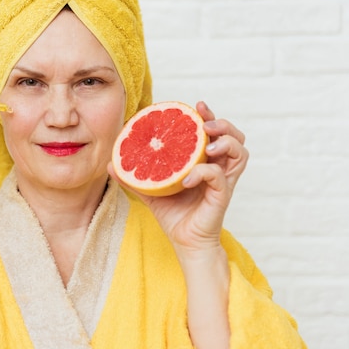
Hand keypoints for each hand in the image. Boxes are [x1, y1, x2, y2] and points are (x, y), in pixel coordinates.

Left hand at [110, 101, 248, 253]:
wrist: (184, 242)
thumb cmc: (173, 215)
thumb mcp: (150, 191)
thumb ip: (134, 176)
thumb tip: (109, 164)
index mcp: (204, 161)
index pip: (214, 133)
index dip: (210, 116)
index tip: (198, 105)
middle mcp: (218, 168)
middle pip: (234, 137)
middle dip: (223, 124)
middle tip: (205, 123)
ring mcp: (222, 181)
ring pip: (239, 153)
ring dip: (225, 142)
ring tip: (207, 144)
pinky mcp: (221, 195)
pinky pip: (219, 177)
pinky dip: (204, 172)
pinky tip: (187, 178)